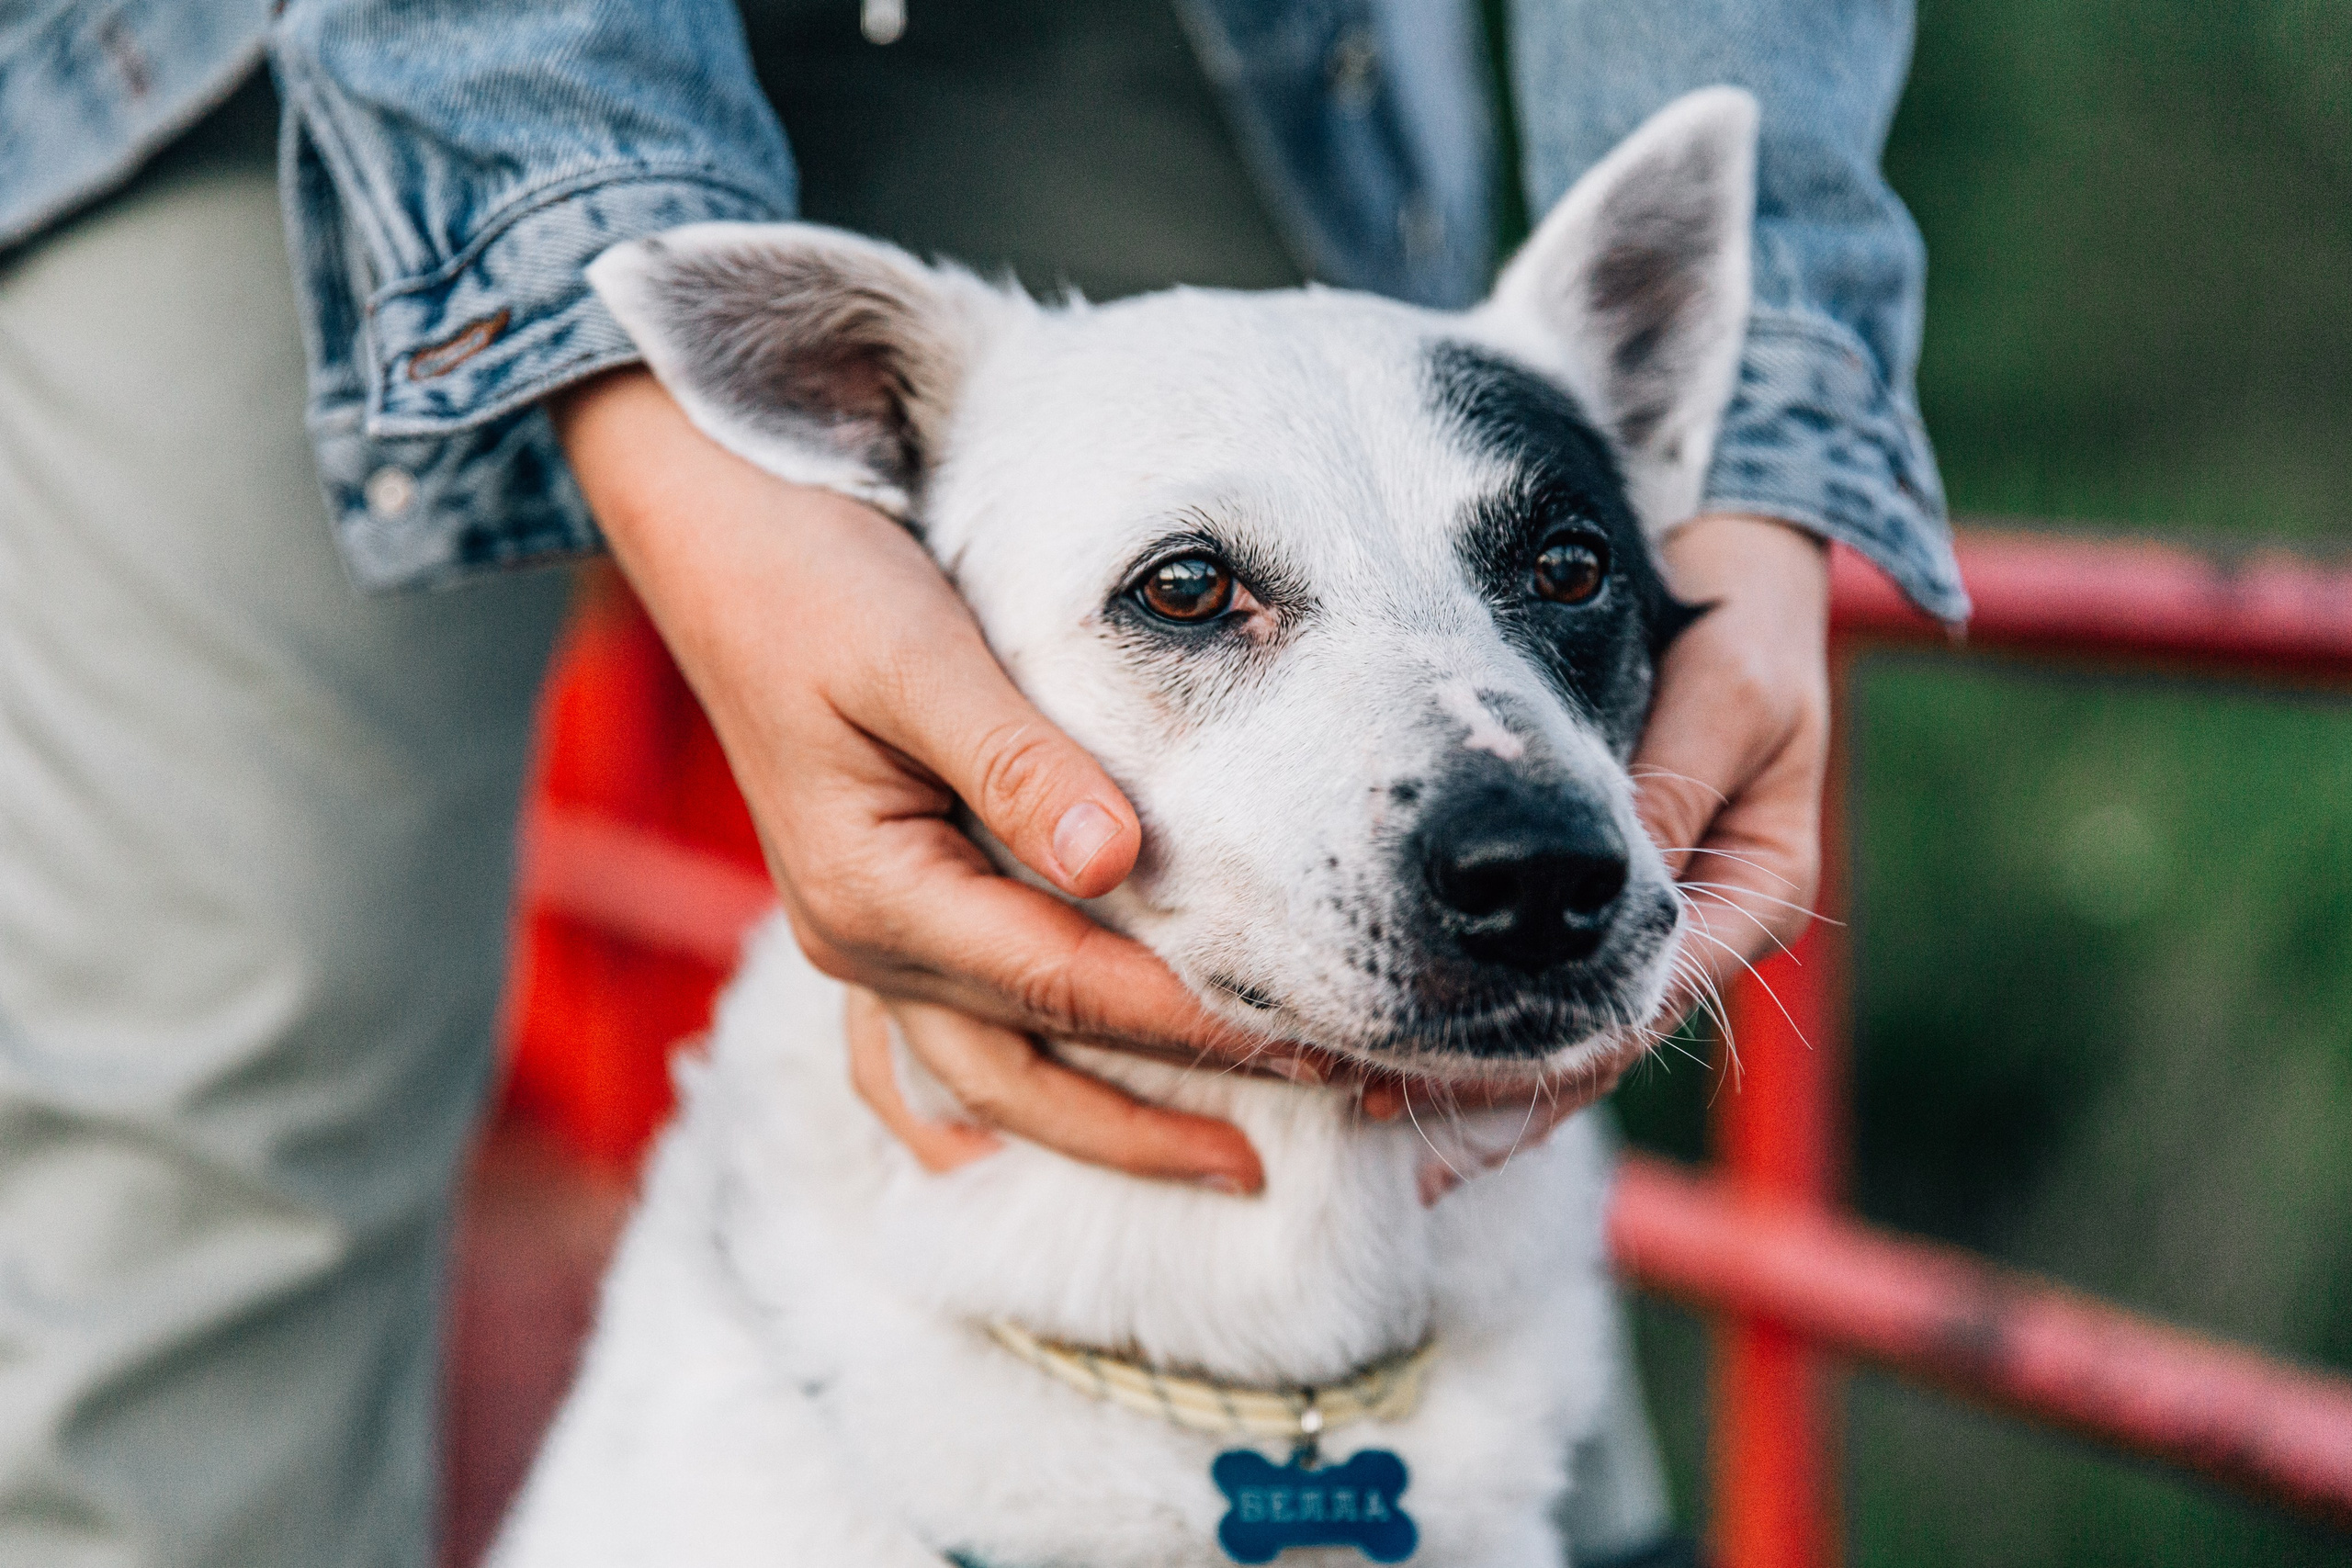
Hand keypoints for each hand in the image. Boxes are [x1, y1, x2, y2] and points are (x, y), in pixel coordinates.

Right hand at [554, 369, 1280, 1193]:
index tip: (1308, 1043)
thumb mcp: (918, 655)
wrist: (717, 539)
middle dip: (1164, 1118)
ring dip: (1101, 1125)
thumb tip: (1117, 861)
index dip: (1192, 1023)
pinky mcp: (874, 909)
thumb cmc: (816, 583)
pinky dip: (994, 1100)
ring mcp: (859, 939)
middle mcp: (861, 943)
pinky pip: (935, 1046)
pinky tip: (1029, 1141)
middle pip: (1035, 1067)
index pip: (1068, 985)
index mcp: (875, 895)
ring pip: (990, 1077)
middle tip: (1296, 1140)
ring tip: (1219, 1159)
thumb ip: (1017, 763)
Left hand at [1414, 512, 1830, 1201]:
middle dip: (1481, 1093)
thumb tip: (1600, 885)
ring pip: (1556, 1032)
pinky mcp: (1608, 905)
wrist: (1748, 586)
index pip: (1635, 1003)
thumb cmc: (1741, 629)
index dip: (1531, 1054)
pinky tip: (1387, 1052)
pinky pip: (1539, 984)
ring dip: (1464, 1075)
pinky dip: (1471, 1022)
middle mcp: (1710, 932)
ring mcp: (1659, 925)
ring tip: (1357, 1104)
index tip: (1425, 1075)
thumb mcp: (1723, 696)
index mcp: (1757, 891)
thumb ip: (1666, 790)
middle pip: (1587, 1044)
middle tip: (1368, 1114)